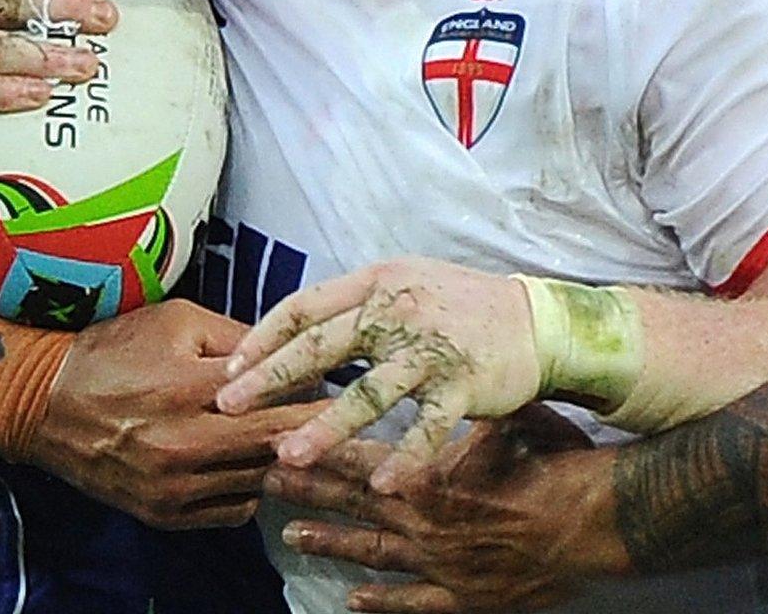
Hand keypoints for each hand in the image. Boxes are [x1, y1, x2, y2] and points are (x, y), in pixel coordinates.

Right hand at [29, 299, 325, 529]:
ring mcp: (174, 488)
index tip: (349, 389)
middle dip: (317, 437)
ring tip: (309, 444)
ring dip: (286, 464)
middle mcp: (184, 446)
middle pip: (277, 448)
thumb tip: (298, 356)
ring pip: (261, 482)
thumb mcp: (179, 321)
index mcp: (189, 390)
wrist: (41, 404)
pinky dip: (250, 488)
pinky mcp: (164, 515)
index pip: (280, 399)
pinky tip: (255, 464)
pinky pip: (234, 509)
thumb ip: (242, 339)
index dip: (320, 396)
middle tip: (351, 425)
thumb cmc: (114, 350)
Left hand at [217, 258, 540, 485]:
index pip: (305, 306)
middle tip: (229, 406)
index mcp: (378, 282)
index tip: (230, 367)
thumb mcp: (406, 285)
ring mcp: (432, 349)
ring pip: (368, 393)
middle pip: (322, 346)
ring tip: (288, 455)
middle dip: (270, 378)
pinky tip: (380, 484)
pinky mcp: (464, 384)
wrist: (538, 320)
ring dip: (325, 427)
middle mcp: (400, 310)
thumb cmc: (463, 307)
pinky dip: (404, 458)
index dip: (263, 336)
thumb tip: (299, 331)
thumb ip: (357, 304)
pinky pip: (427, 428)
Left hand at [264, 410, 619, 612]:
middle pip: (353, 503)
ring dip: (330, 542)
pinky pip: (413, 603)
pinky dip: (383, 602)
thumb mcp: (513, 420)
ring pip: (371, 552)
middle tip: (267, 484)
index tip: (282, 441)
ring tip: (291, 536)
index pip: (360, 459)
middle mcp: (423, 520)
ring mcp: (438, 562)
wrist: (592, 524)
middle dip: (309, 492)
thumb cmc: (556, 465)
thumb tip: (455, 376)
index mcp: (429, 474)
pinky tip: (354, 601)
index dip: (321, 448)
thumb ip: (475, 406)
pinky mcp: (461, 597)